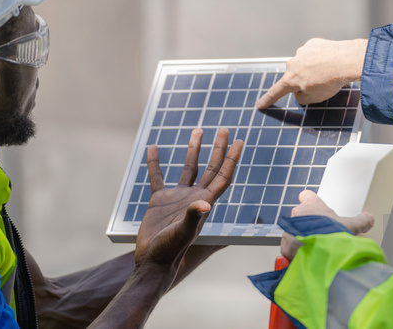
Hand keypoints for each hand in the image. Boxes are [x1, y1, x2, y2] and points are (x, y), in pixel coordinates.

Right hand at [135, 128, 242, 271]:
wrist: (153, 262)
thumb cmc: (170, 251)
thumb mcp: (183, 233)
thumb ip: (193, 217)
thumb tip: (204, 203)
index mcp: (205, 202)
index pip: (223, 176)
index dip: (233, 159)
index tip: (240, 141)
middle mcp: (194, 196)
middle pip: (211, 167)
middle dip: (219, 148)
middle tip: (225, 129)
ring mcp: (177, 197)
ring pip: (189, 168)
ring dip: (194, 149)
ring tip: (198, 130)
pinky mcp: (160, 200)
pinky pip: (158, 176)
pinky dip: (155, 162)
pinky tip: (153, 148)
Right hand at [256, 38, 367, 108]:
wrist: (346, 61)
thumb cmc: (331, 81)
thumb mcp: (314, 99)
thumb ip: (301, 97)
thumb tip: (300, 91)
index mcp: (290, 79)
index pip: (275, 92)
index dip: (267, 100)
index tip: (259, 105)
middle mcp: (292, 64)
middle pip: (294, 76)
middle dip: (303, 81)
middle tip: (320, 85)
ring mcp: (302, 52)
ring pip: (304, 63)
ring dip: (312, 68)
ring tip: (328, 72)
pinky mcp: (313, 43)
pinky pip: (313, 53)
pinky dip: (319, 58)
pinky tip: (329, 61)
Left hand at [281, 190, 373, 259]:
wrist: (320, 252)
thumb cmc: (333, 234)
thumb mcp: (351, 226)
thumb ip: (361, 221)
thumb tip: (369, 218)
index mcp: (312, 205)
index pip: (306, 195)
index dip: (310, 201)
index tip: (315, 208)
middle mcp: (298, 213)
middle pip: (300, 215)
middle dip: (307, 224)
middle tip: (318, 234)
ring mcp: (289, 228)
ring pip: (293, 230)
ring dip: (300, 238)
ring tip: (313, 247)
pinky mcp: (285, 243)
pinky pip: (289, 246)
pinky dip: (296, 252)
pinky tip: (306, 256)